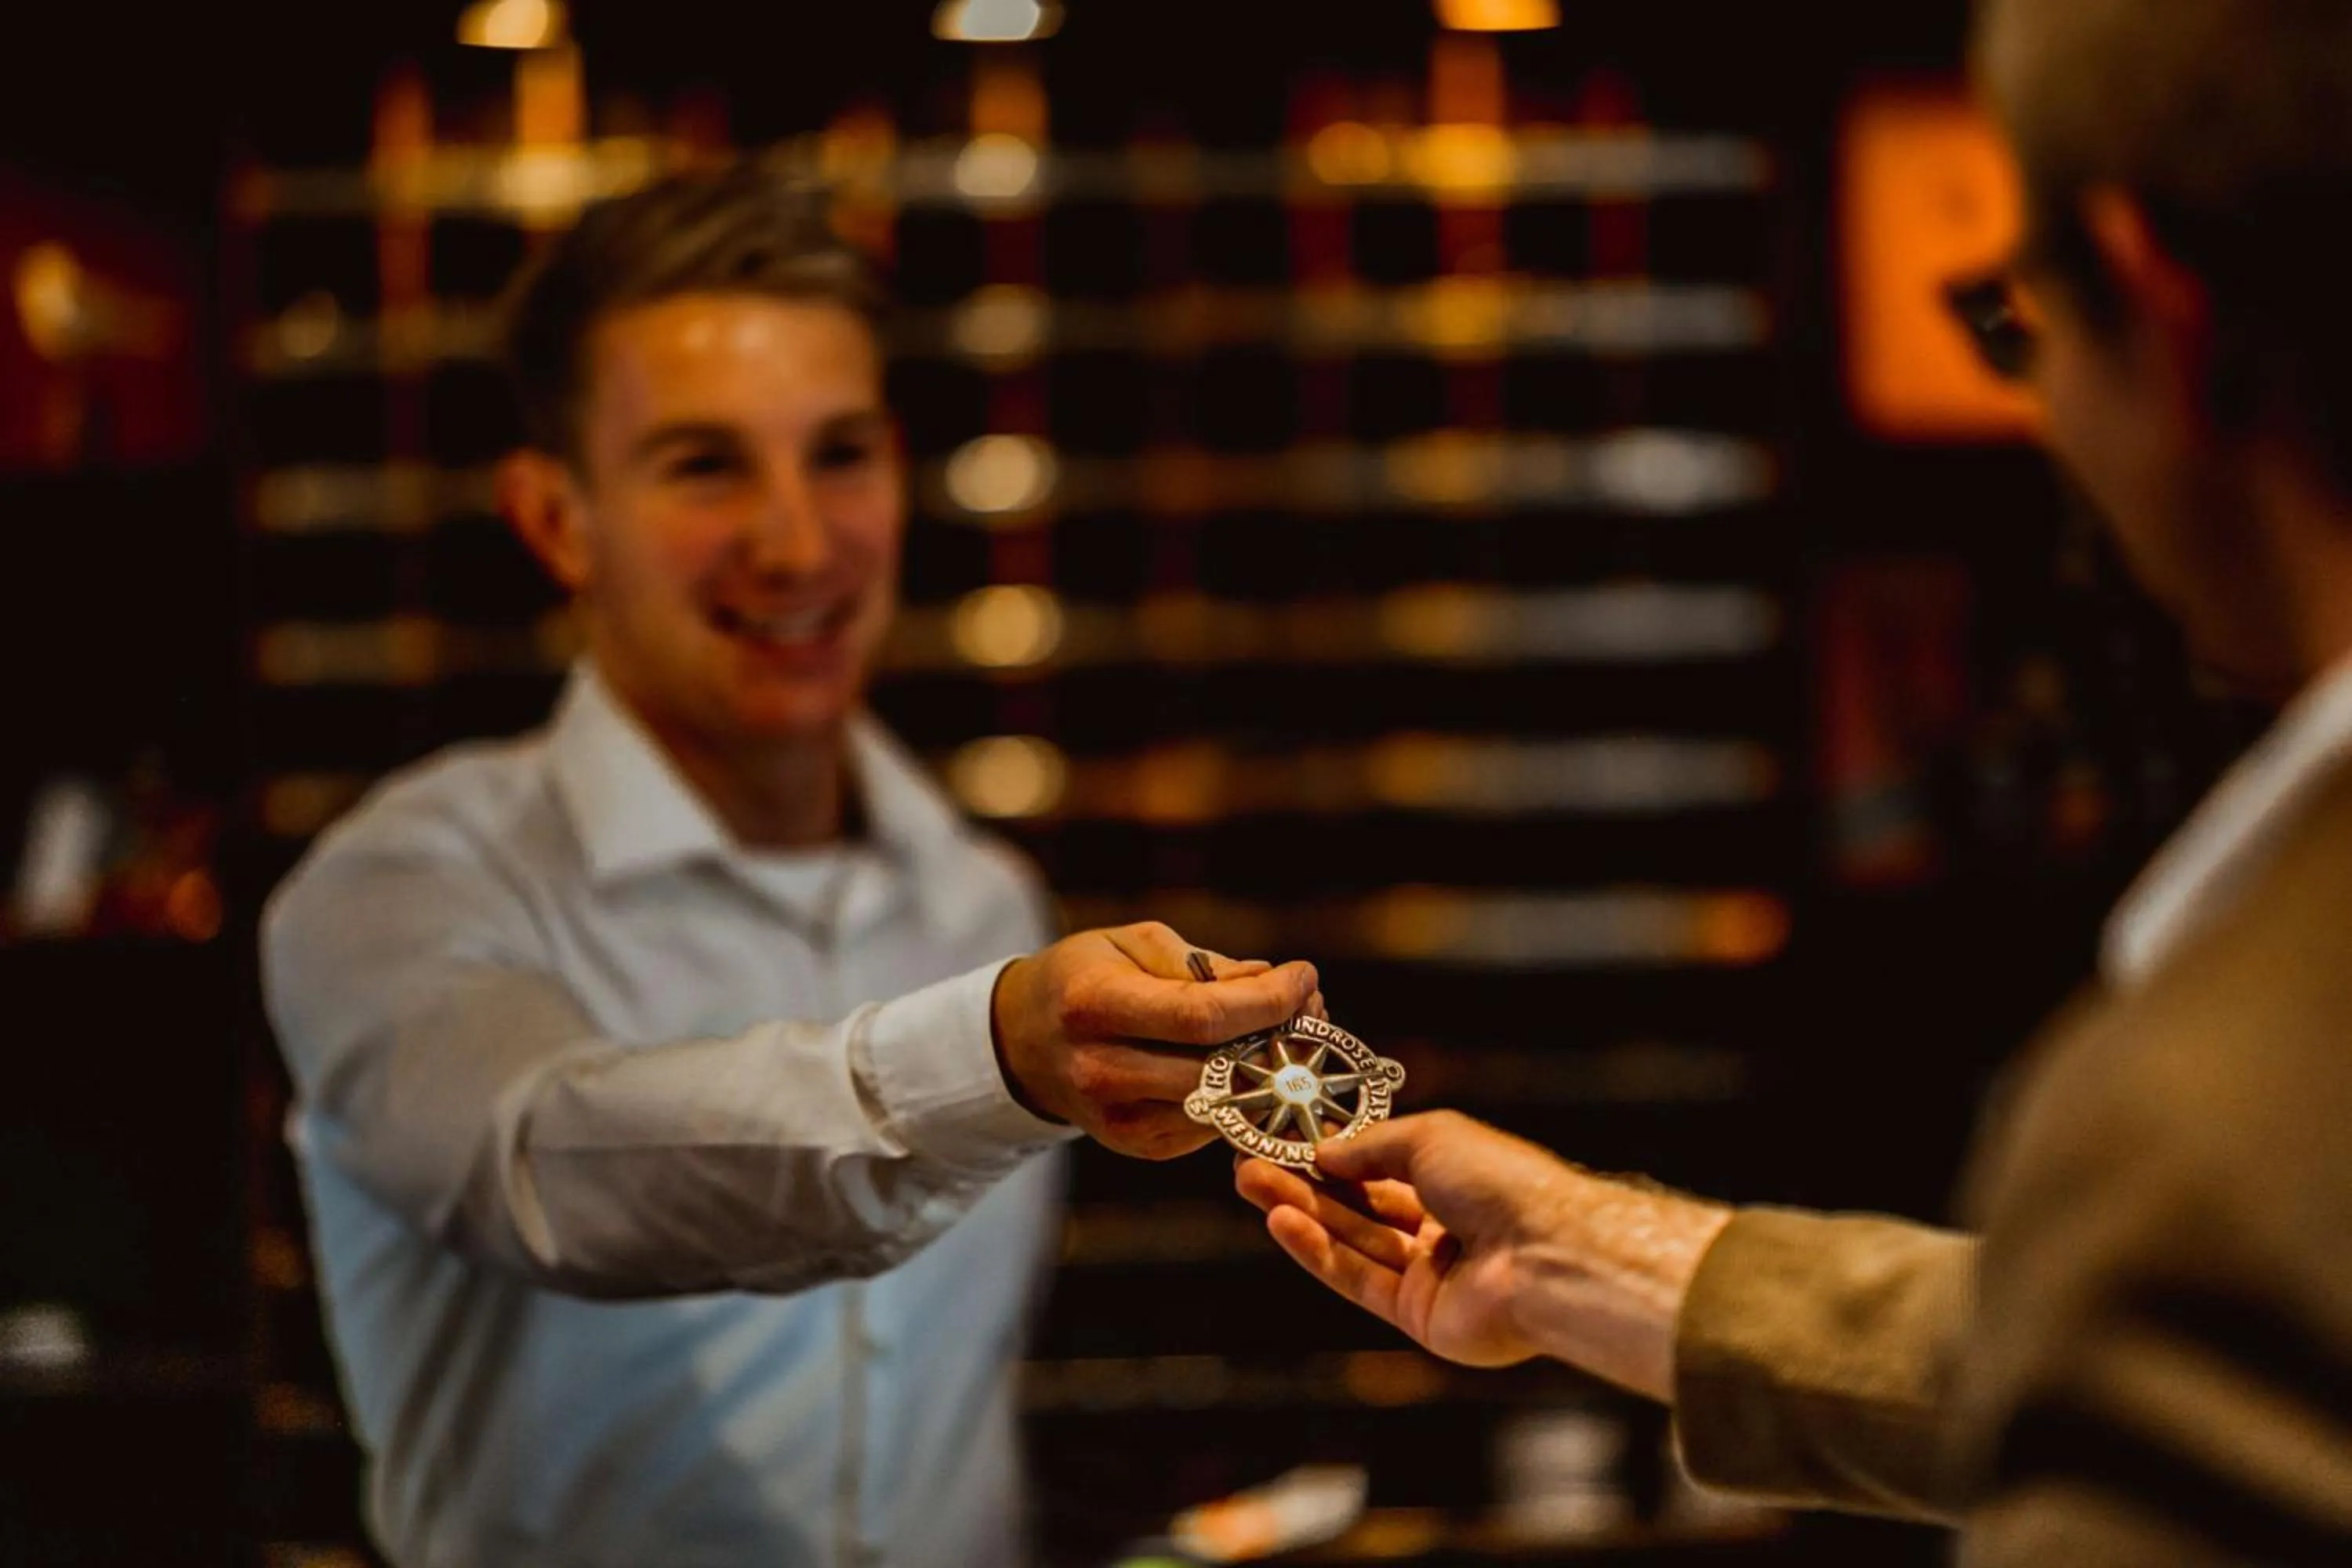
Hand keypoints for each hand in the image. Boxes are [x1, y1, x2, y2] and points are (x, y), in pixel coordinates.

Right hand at [992, 922, 1317, 1159]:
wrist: (1025, 1043)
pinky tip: (1257, 1061)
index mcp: (1093, 1006)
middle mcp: (1101, 1071)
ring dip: (1274, 1069)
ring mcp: (1120, 1121)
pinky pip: (1216, 1125)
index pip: (1200, 1016)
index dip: (1267, 1000)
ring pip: (1226, 1104)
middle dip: (1281, 1036)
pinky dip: (1248, 1094)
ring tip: (1291, 1029)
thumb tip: (1274, 983)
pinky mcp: (1141, 1147)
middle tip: (1311, 1005)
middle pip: (1220, 1068)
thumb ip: (1204, 966)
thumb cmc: (1087, 977)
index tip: (1304, 975)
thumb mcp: (1133, 944)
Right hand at [1235, 1111, 1732, 1397]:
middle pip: (1358, 1208)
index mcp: (1456, 1182)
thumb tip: (1322, 1152)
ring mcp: (1430, 1276)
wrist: (1545, 1253)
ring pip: (1352, 1242)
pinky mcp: (1417, 1316)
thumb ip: (1370, 1146)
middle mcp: (1443, 1230)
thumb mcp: (1430, 1138)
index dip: (1331, 1157)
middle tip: (1246, 1164)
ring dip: (1299, 1213)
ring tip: (1248, 1183)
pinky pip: (1357, 1278)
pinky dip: (1317, 1251)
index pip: (1380, 1169)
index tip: (1281, 1142)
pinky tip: (1280, 1223)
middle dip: (1302, 1185)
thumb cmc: (1502, 1181)